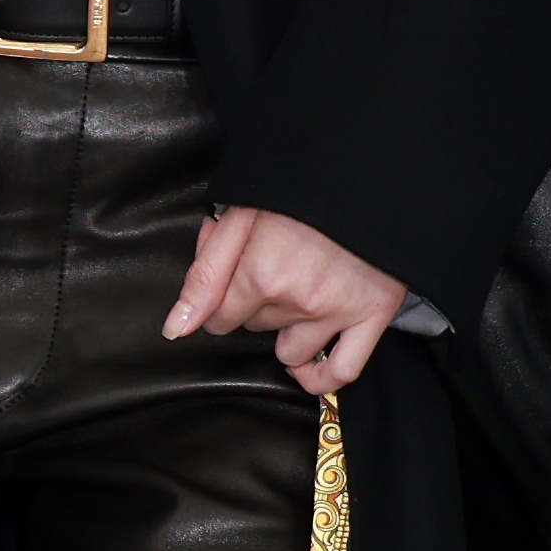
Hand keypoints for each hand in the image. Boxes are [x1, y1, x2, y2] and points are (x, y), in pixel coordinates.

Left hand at [168, 204, 409, 402]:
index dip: (221, 300)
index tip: (235, 276)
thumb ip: (204, 276)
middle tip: (274, 266)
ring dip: (285, 331)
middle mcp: (297, 301)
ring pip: (291, 349)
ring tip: (297, 297)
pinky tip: (304, 369)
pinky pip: (342, 370)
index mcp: (260, 275)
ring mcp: (337, 312)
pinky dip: (320, 377)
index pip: (219, 319)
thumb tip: (176, 328)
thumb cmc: (297, 190)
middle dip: (255, 306)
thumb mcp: (238, 218)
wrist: (370, 173)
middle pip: (254, 327)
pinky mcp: (374, 315)